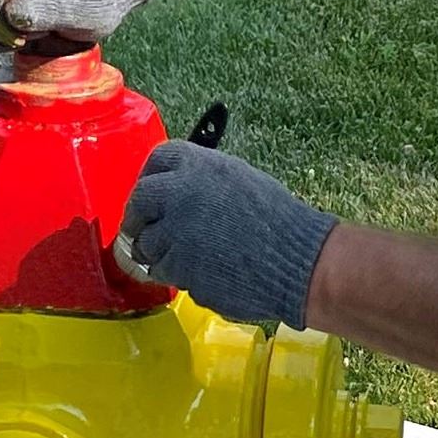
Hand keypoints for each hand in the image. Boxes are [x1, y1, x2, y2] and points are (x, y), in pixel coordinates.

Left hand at [115, 142, 339, 328]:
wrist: (299, 260)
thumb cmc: (277, 221)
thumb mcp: (238, 181)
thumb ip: (201, 182)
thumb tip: (175, 194)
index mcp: (198, 164)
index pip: (156, 162)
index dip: (150, 180)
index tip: (151, 196)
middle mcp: (179, 192)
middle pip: (140, 201)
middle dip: (138, 219)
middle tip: (144, 232)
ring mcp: (175, 231)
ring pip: (147, 243)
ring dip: (159, 253)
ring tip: (188, 257)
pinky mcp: (178, 267)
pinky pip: (164, 272)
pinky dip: (178, 275)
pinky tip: (204, 273)